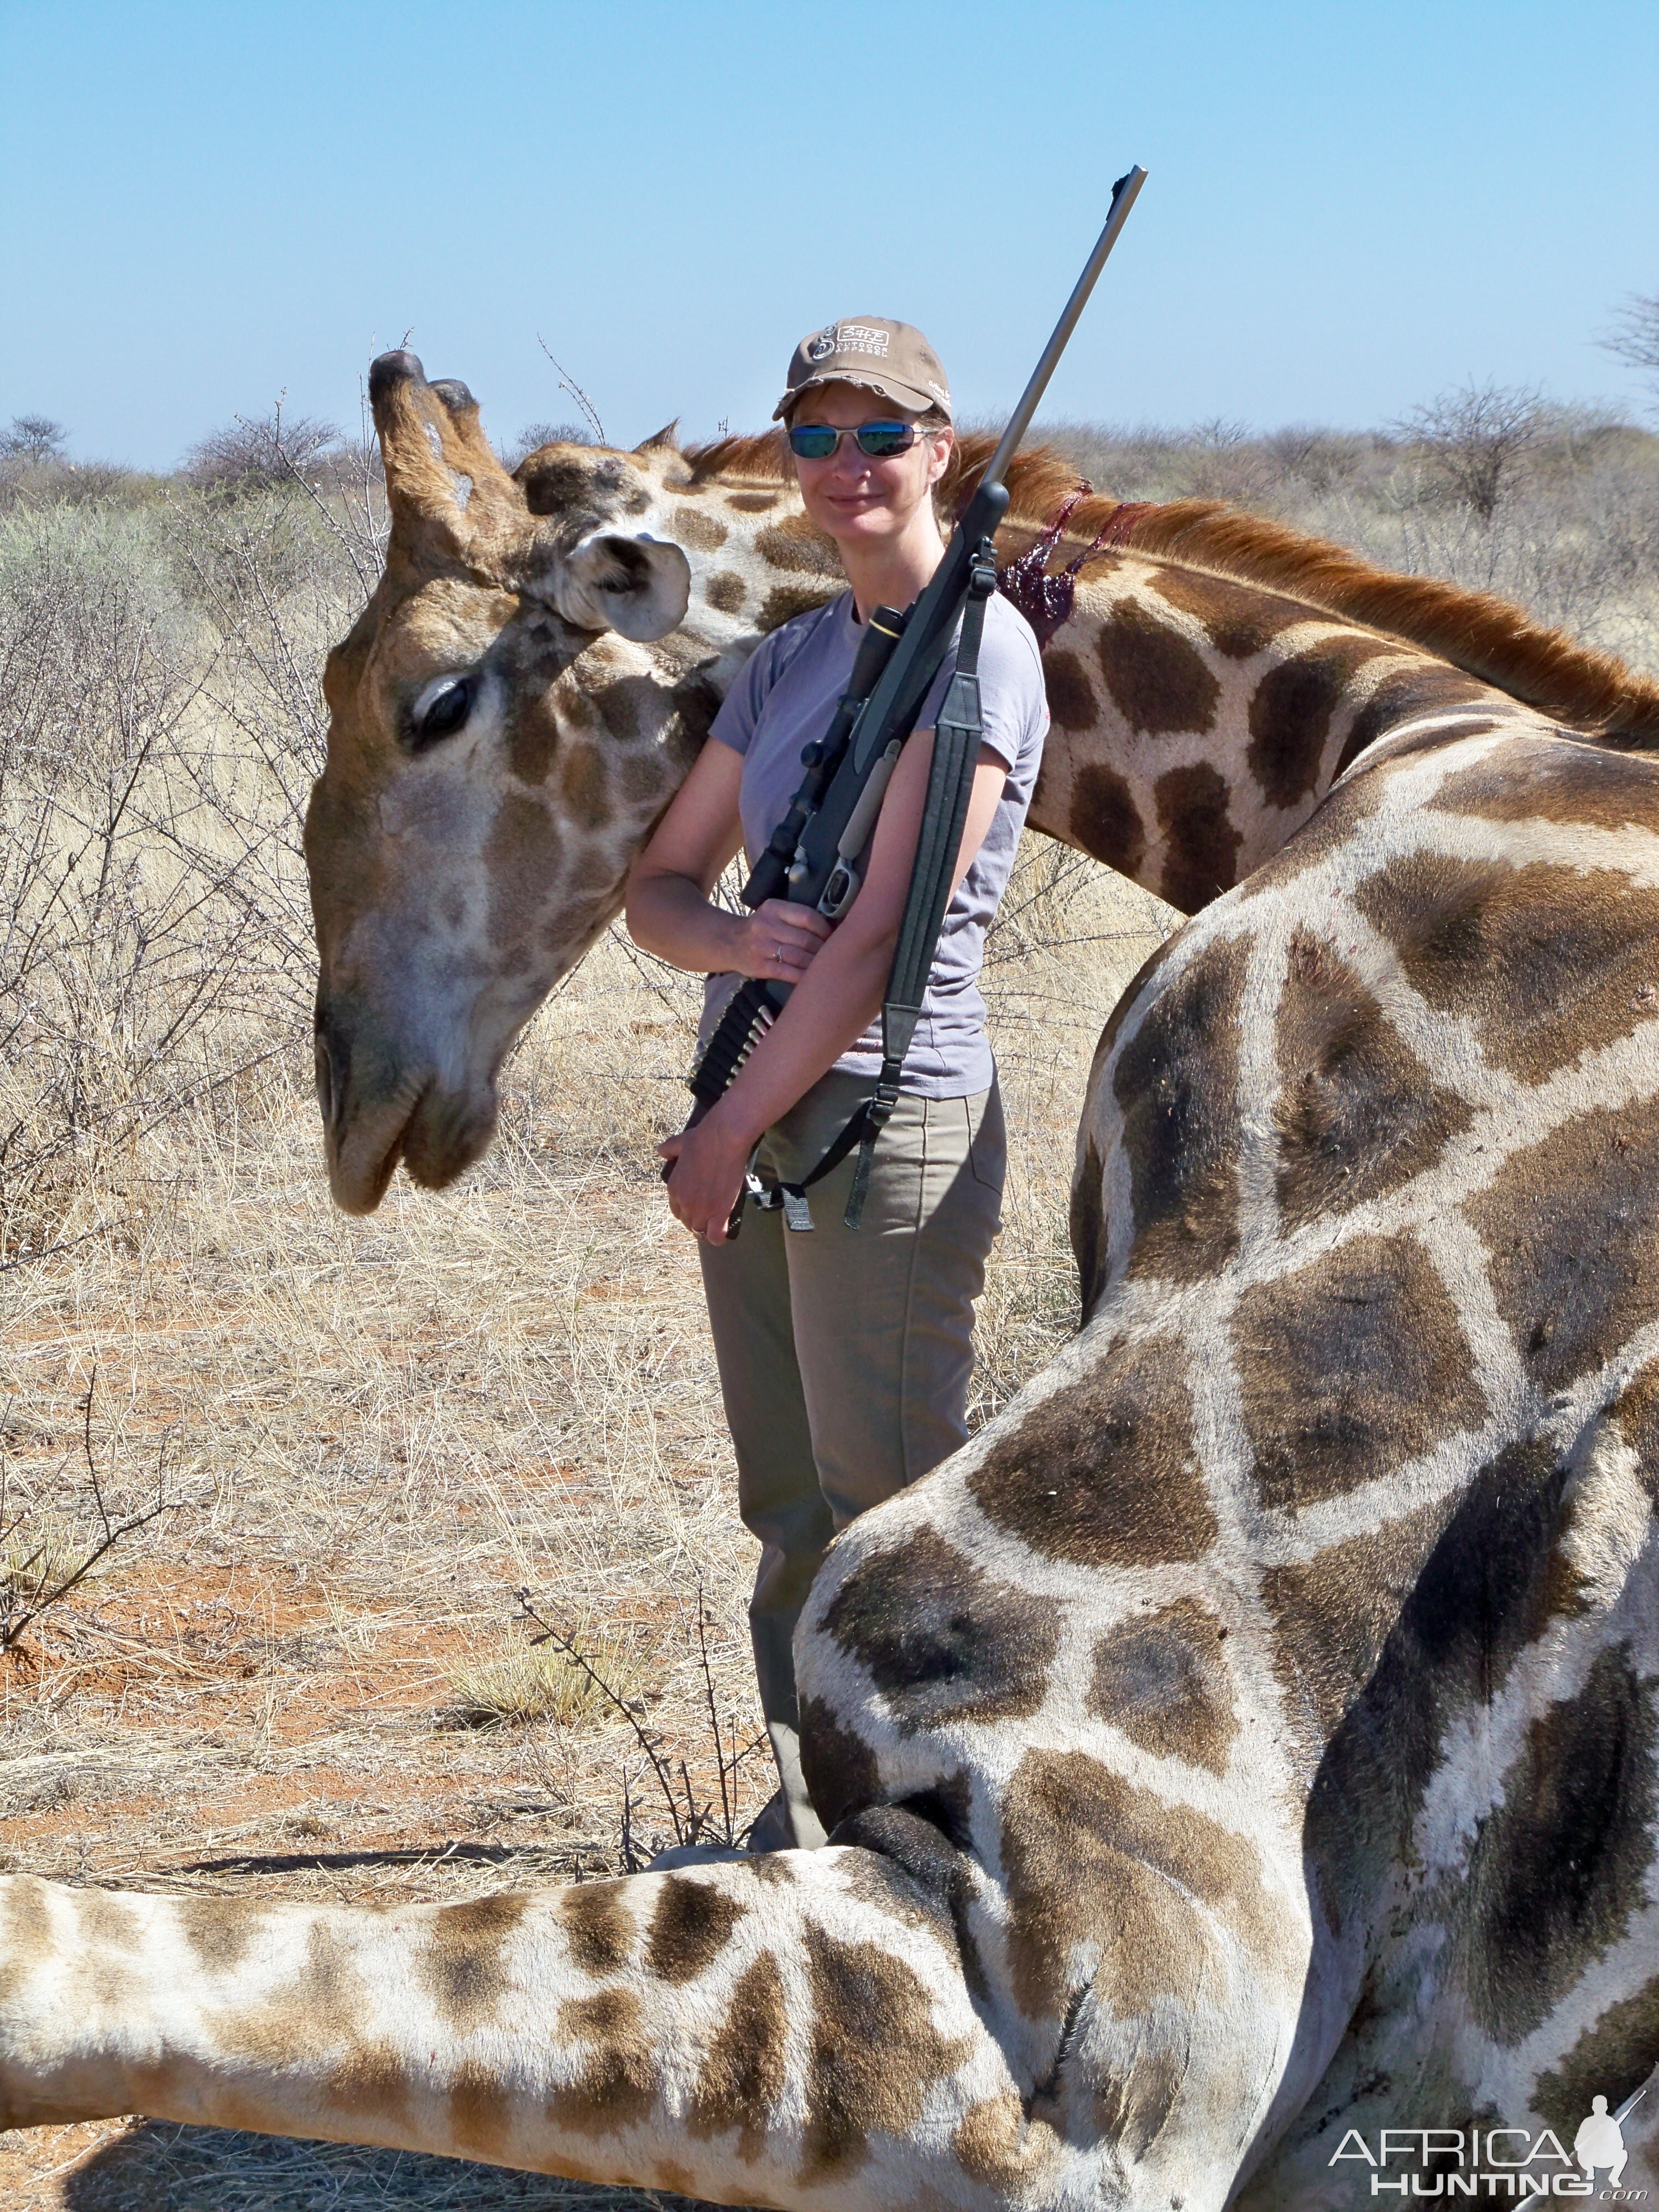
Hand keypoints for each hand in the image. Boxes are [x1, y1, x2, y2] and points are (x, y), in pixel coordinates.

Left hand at [658, 1114, 753, 1243]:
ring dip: (707, 1229)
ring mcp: (700, 1209)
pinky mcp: (718, 1213)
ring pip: (700, 1231)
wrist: (723, 1139)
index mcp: (674, 1188)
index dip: (687, 1210)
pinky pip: (716, 1236)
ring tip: (717, 1225)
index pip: (676, 1210)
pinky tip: (724, 1233)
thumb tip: (662, 1151)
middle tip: (709, 1216)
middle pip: (688, 1222)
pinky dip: (719, 1237)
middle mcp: (684, 1202)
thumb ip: (669, 1149)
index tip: (697, 1207)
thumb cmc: (703, 1138)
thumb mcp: (679, 1142)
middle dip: (697, 1221)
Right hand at [732, 898, 830, 984]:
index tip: (833, 936)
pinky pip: (788, 973)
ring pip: (798, 956)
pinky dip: (803, 976)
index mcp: (774, 908)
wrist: (730, 942)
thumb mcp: (775, 913)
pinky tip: (812, 977)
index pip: (807, 917)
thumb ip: (797, 917)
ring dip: (815, 963)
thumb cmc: (762, 928)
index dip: (825, 929)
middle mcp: (766, 925)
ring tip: (825, 965)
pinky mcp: (760, 966)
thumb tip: (833, 927)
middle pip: (804, 939)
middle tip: (833, 954)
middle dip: (823, 948)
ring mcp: (761, 947)